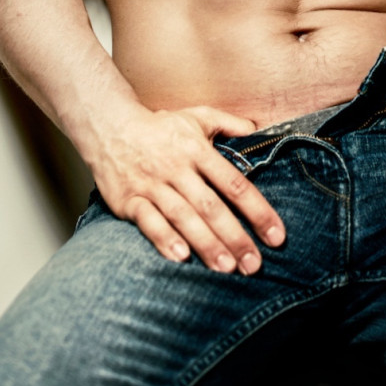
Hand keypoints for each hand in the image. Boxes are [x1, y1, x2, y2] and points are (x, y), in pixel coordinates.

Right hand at [88, 104, 286, 275]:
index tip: (276, 236)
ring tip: (226, 269)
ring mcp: (152, 185)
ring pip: (183, 217)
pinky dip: (163, 238)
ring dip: (205, 244)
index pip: (234, 183)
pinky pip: (148, 221)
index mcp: (198, 150)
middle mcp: (177, 168)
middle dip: (234, 237)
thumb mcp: (197, 116)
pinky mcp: (129, 199)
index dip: (257, 211)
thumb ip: (228, 122)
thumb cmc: (159, 126)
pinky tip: (180, 257)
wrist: (109, 126)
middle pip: (211, 206)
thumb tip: (256, 129)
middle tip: (254, 265)